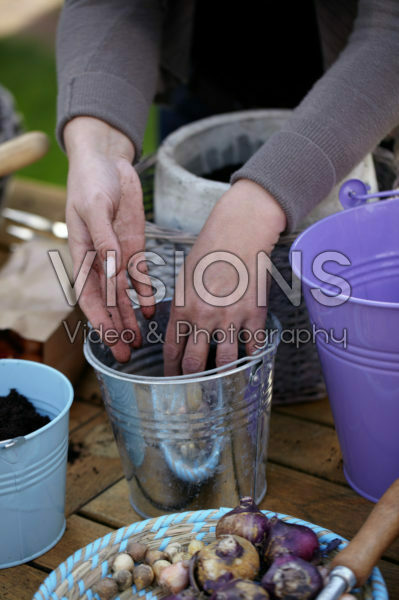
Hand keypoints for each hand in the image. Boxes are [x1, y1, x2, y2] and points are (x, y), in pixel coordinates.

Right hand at [64, 117, 153, 361]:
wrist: (108, 162)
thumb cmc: (92, 182)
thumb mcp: (94, 207)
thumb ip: (103, 239)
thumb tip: (111, 269)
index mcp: (82, 254)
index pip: (89, 295)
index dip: (98, 319)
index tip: (109, 339)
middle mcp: (99, 262)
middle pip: (107, 303)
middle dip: (116, 329)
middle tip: (127, 354)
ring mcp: (118, 256)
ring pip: (124, 296)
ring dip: (130, 318)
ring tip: (139, 342)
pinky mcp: (134, 247)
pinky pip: (140, 277)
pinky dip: (145, 294)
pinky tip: (151, 311)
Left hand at [163, 179, 285, 374]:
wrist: (240, 233)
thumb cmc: (209, 253)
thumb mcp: (184, 279)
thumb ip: (181, 309)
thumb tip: (179, 334)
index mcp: (182, 308)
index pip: (172, 352)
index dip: (171, 372)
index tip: (172, 381)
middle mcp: (204, 317)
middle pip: (194, 365)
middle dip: (191, 384)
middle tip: (193, 394)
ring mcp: (231, 318)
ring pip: (224, 363)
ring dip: (221, 379)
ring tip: (220, 387)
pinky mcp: (255, 315)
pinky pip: (253, 349)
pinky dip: (250, 360)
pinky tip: (247, 366)